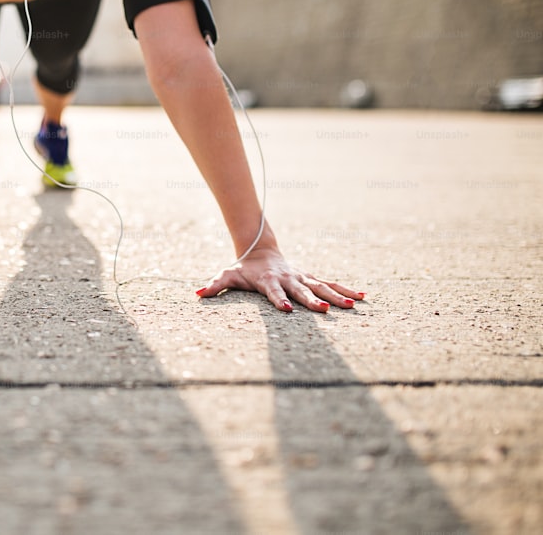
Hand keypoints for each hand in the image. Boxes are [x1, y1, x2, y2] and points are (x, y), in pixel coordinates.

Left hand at [196, 247, 363, 312]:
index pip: (274, 292)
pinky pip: (330, 283)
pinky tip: (362, 297)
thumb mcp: (227, 275)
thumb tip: (197, 293)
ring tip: (352, 305)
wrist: (259, 249)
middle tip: (326, 310)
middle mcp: (288, 278)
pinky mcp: (310, 277)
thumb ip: (214, 285)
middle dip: (313, 301)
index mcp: (268, 281)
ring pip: (321, 286)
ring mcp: (301, 277)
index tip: (287, 309)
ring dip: (336, 295)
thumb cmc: (242, 268)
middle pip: (301, 290)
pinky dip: (345, 289)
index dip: (279, 299)